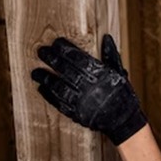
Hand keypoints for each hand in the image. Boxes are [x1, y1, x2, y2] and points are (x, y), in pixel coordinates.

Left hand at [31, 34, 146, 145]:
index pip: (79, 58)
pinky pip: (60, 103)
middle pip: (66, 70)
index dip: (66, 49)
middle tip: (41, 51)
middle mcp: (90, 88)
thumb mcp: (119, 72)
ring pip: (59, 87)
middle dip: (52, 59)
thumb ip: (111, 56)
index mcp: (101, 75)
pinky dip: (49, 96)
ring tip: (35, 72)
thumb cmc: (123, 94)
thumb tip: (106, 38)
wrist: (124, 121)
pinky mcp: (77, 114)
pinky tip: (42, 88)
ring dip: (46, 78)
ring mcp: (82, 102)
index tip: (56, 42)